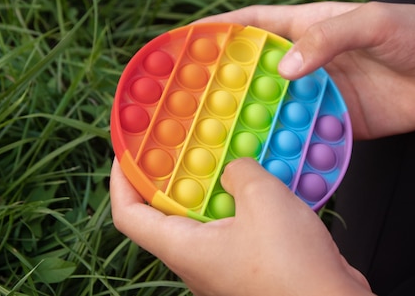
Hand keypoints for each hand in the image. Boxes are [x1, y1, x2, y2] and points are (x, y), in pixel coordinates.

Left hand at [111, 157, 372, 295]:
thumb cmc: (292, 270)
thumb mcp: (263, 200)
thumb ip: (241, 172)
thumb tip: (235, 169)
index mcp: (184, 249)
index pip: (129, 215)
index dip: (122, 180)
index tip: (127, 153)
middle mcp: (198, 261)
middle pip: (167, 213)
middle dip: (174, 175)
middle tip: (184, 145)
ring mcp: (224, 266)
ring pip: (207, 218)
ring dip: (216, 186)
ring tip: (230, 156)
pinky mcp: (250, 266)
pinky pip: (236, 227)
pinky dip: (243, 202)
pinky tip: (264, 183)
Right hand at [199, 2, 414, 138]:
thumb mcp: (374, 23)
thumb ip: (329, 39)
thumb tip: (284, 70)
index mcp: (310, 26)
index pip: (254, 25)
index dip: (219, 33)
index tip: (185, 45)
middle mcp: (310, 61)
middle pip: (258, 72)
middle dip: (226, 85)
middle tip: (193, 105)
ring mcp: (323, 93)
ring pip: (278, 107)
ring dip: (254, 121)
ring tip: (221, 140)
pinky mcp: (341, 121)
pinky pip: (307, 134)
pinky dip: (288, 145)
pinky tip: (268, 160)